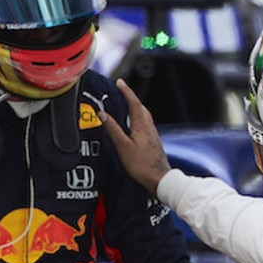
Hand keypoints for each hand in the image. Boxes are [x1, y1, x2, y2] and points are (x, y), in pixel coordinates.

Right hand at [99, 78, 171, 195]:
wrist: (159, 180)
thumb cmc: (141, 165)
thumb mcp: (123, 146)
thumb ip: (113, 129)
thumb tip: (102, 114)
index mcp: (141, 126)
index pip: (134, 103)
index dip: (126, 91)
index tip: (120, 82)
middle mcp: (149, 128)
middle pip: (141, 108)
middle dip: (131, 98)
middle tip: (122, 92)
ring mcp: (153, 136)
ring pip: (144, 116)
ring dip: (135, 108)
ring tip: (126, 107)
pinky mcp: (153, 143)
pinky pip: (145, 125)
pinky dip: (138, 119)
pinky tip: (134, 127)